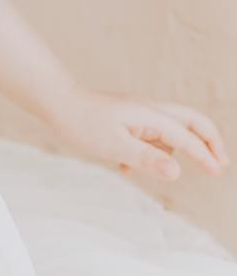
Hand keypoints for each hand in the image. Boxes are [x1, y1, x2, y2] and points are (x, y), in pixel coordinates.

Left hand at [50, 87, 229, 182]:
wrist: (56, 102)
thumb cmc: (82, 123)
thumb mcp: (113, 146)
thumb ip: (146, 158)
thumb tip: (177, 171)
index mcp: (150, 115)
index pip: (187, 137)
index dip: (205, 155)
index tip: (218, 172)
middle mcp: (149, 109)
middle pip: (192, 120)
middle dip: (208, 141)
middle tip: (220, 164)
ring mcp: (139, 112)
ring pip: (170, 130)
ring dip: (170, 150)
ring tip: (153, 170)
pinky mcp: (128, 118)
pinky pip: (149, 135)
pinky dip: (148, 151)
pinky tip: (125, 167)